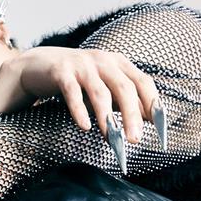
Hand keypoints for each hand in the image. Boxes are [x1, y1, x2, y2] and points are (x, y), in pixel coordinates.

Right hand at [16, 47, 162, 142]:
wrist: (39, 66)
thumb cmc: (78, 80)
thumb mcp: (105, 88)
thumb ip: (125, 101)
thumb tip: (150, 119)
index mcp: (119, 64)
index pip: (143, 83)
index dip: (153, 105)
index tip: (160, 130)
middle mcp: (104, 61)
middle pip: (124, 88)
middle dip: (131, 115)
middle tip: (134, 139)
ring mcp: (82, 65)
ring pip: (100, 92)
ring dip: (107, 117)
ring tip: (111, 138)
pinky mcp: (61, 71)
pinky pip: (72, 92)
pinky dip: (79, 110)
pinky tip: (84, 126)